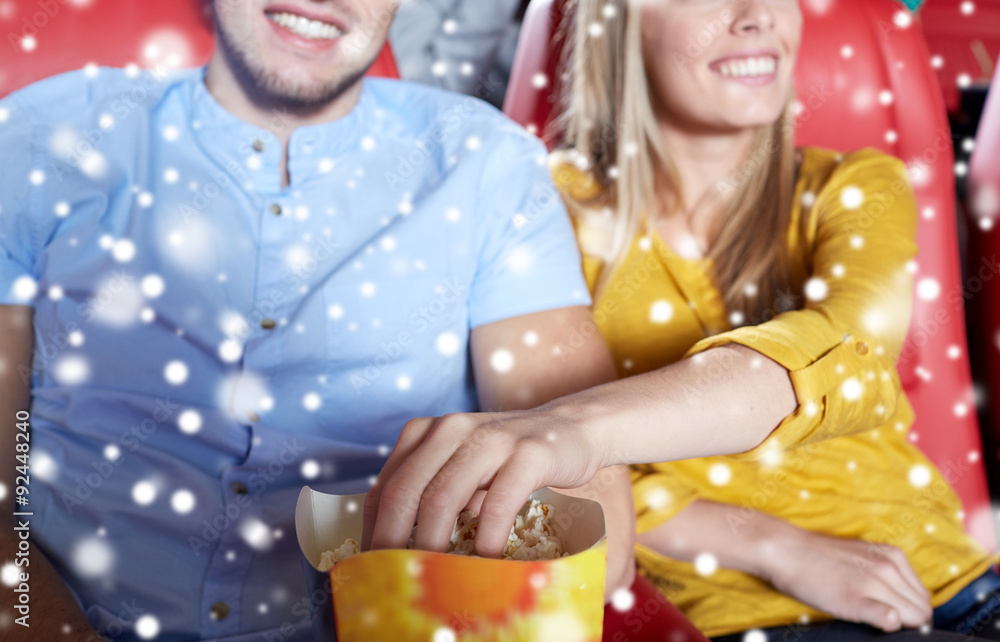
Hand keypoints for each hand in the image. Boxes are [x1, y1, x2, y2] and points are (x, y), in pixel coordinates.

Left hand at [361, 407, 605, 557]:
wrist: (571, 428)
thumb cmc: (508, 459)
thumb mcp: (463, 466)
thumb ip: (433, 492)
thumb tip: (398, 551)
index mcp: (427, 432)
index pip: (386, 485)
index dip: (372, 530)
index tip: (372, 565)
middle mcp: (452, 428)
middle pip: (406, 491)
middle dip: (393, 541)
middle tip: (394, 578)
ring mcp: (490, 438)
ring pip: (443, 496)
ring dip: (432, 545)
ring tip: (432, 577)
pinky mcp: (528, 453)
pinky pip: (498, 503)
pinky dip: (486, 539)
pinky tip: (484, 562)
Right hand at [760, 527, 931, 631]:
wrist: (785, 550)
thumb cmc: (819, 556)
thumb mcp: (863, 555)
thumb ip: (887, 573)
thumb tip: (905, 603)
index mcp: (893, 556)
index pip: (924, 596)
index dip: (912, 610)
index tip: (896, 614)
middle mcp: (888, 567)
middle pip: (922, 609)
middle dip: (911, 621)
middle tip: (883, 619)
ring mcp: (873, 583)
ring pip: (914, 617)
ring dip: (900, 625)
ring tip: (872, 618)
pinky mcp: (855, 600)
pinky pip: (890, 620)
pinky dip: (888, 624)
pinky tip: (870, 620)